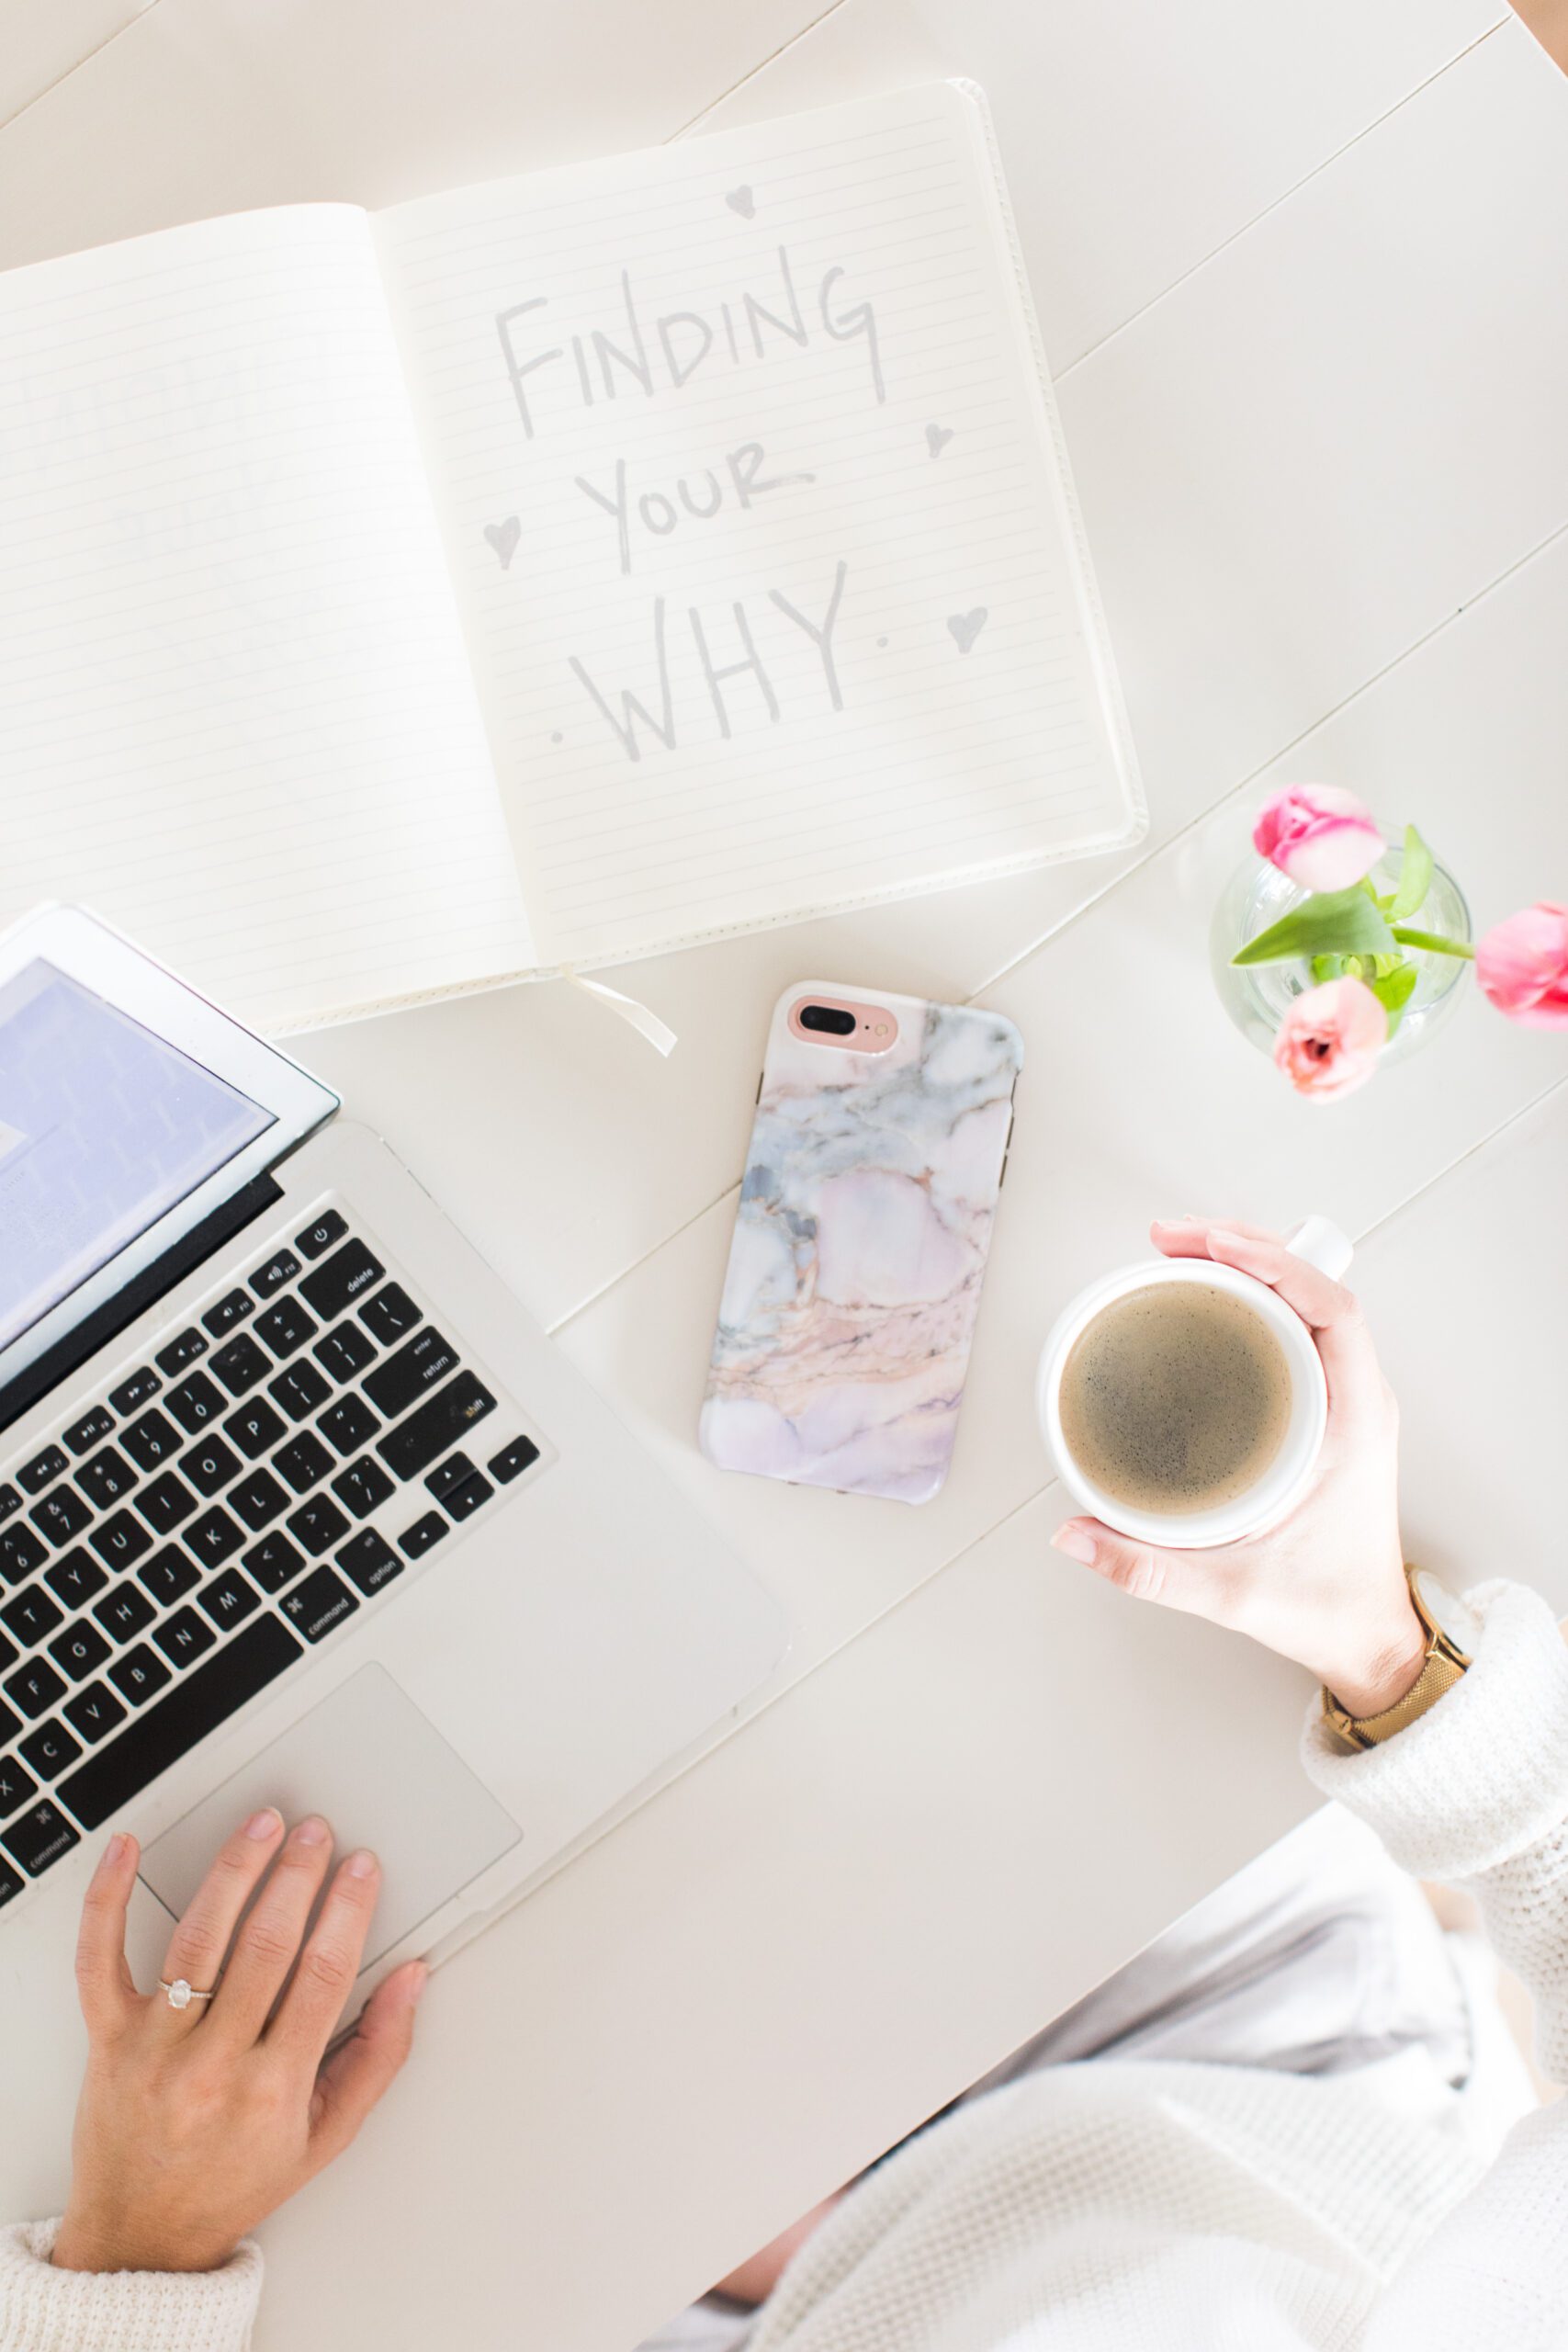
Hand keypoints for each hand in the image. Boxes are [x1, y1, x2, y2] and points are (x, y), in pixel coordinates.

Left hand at [53, 1809, 426, 2274]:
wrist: (143, 2237)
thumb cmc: (235, 2182)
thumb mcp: (328, 2135)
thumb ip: (378, 2054)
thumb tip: (411, 1979)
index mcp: (273, 2090)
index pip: (322, 1976)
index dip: (348, 1911)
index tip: (362, 1869)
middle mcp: (212, 2067)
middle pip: (266, 1946)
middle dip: (298, 1875)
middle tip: (317, 1833)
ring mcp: (154, 2049)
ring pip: (199, 1938)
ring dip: (236, 1870)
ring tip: (262, 1825)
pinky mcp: (107, 2038)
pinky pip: (99, 1960)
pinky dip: (108, 1900)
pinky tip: (125, 1853)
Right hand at [1050, 1219, 1427, 1718]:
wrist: (1368, 1639)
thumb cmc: (1325, 1608)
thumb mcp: (1233, 1594)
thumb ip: (1149, 1570)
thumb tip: (1073, 1536)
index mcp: (1355, 1425)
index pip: (1333, 1312)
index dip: (1278, 1266)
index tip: (1217, 1246)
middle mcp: (1355, 1401)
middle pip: (1311, 1288)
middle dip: (1243, 1247)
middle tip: (1171, 1238)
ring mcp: (1341, 1401)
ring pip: (1302, 1301)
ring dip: (1247, 1264)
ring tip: (1181, 1249)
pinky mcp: (1321, 1410)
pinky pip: (1294, 1328)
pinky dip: (1251, 1297)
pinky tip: (1207, 1293)